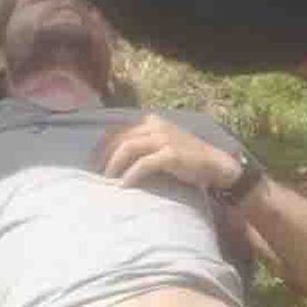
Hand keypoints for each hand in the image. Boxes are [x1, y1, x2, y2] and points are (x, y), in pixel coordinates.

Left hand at [94, 114, 241, 189]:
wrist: (214, 164)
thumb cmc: (187, 158)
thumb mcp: (162, 144)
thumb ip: (143, 145)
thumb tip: (115, 159)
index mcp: (150, 121)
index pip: (117, 129)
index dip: (101, 146)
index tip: (92, 163)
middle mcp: (155, 125)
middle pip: (119, 138)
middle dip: (103, 157)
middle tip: (96, 174)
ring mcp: (163, 138)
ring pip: (128, 148)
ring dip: (114, 165)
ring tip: (107, 180)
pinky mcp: (170, 154)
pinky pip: (143, 164)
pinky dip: (131, 175)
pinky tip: (124, 185)